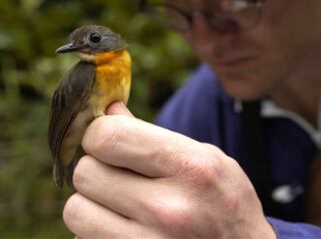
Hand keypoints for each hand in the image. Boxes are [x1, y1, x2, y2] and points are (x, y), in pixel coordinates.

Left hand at [63, 102, 275, 238]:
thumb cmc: (227, 201)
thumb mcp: (207, 157)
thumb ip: (155, 136)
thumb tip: (109, 112)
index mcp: (190, 167)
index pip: (109, 137)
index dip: (99, 132)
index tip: (108, 138)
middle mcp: (168, 208)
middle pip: (86, 172)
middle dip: (97, 165)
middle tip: (118, 170)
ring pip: (76, 210)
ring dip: (92, 201)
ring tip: (119, 200)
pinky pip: (84, 237)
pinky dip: (97, 227)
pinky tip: (123, 224)